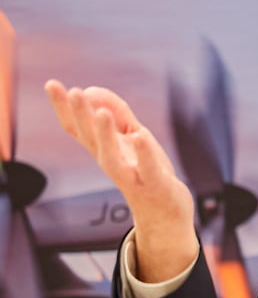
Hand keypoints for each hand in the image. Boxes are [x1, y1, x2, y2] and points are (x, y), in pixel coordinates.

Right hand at [45, 80, 197, 282]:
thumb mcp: (131, 137)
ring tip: (101, 113)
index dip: (63, 107)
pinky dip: (144, 153)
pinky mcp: (155, 185)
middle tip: (73, 92)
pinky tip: (140, 136)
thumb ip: (117, 113)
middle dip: (81, 116)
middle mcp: (111, 163)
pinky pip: (148, 169)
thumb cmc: (145, 171)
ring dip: (105, 135)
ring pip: (112, 157)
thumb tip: (91, 90)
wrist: (166, 214)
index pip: (77, 128)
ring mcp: (131, 176)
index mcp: (103, 150)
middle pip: (90, 139)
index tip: (51, 84)